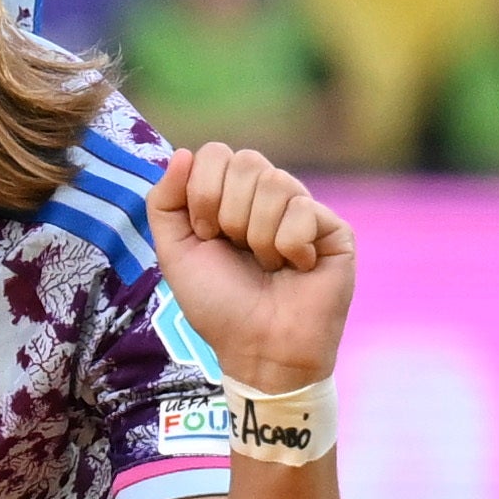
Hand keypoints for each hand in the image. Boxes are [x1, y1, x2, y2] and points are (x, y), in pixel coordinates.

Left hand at [151, 140, 358, 392]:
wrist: (259, 346)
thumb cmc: (218, 303)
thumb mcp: (175, 251)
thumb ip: (165, 202)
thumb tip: (181, 152)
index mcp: (230, 196)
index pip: (215, 154)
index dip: (202, 193)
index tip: (206, 234)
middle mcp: (268, 196)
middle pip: (246, 161)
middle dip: (229, 213)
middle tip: (235, 249)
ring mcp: (304, 210)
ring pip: (276, 183)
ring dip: (258, 235)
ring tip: (266, 264)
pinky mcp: (334, 229)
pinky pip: (304, 211)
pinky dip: (288, 248)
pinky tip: (296, 269)